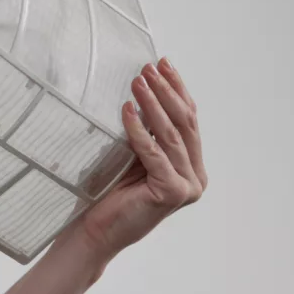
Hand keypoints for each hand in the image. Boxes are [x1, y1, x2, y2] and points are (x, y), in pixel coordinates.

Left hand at [74, 57, 206, 258]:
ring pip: (171, 136)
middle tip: (149, 68)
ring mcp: (188, 187)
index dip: (178, 90)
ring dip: (153, 104)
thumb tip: (144, 88)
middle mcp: (196, 177)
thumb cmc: (111, 191)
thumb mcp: (135, 154)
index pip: (189, 120)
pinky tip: (126, 110)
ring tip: (137, 82)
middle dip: (167, 92)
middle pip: (185, 124)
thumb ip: (148, 131)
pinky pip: (153, 153)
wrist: (97, 229)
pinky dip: (139, 129)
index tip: (163, 64)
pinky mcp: (172, 193)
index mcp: (192, 166)